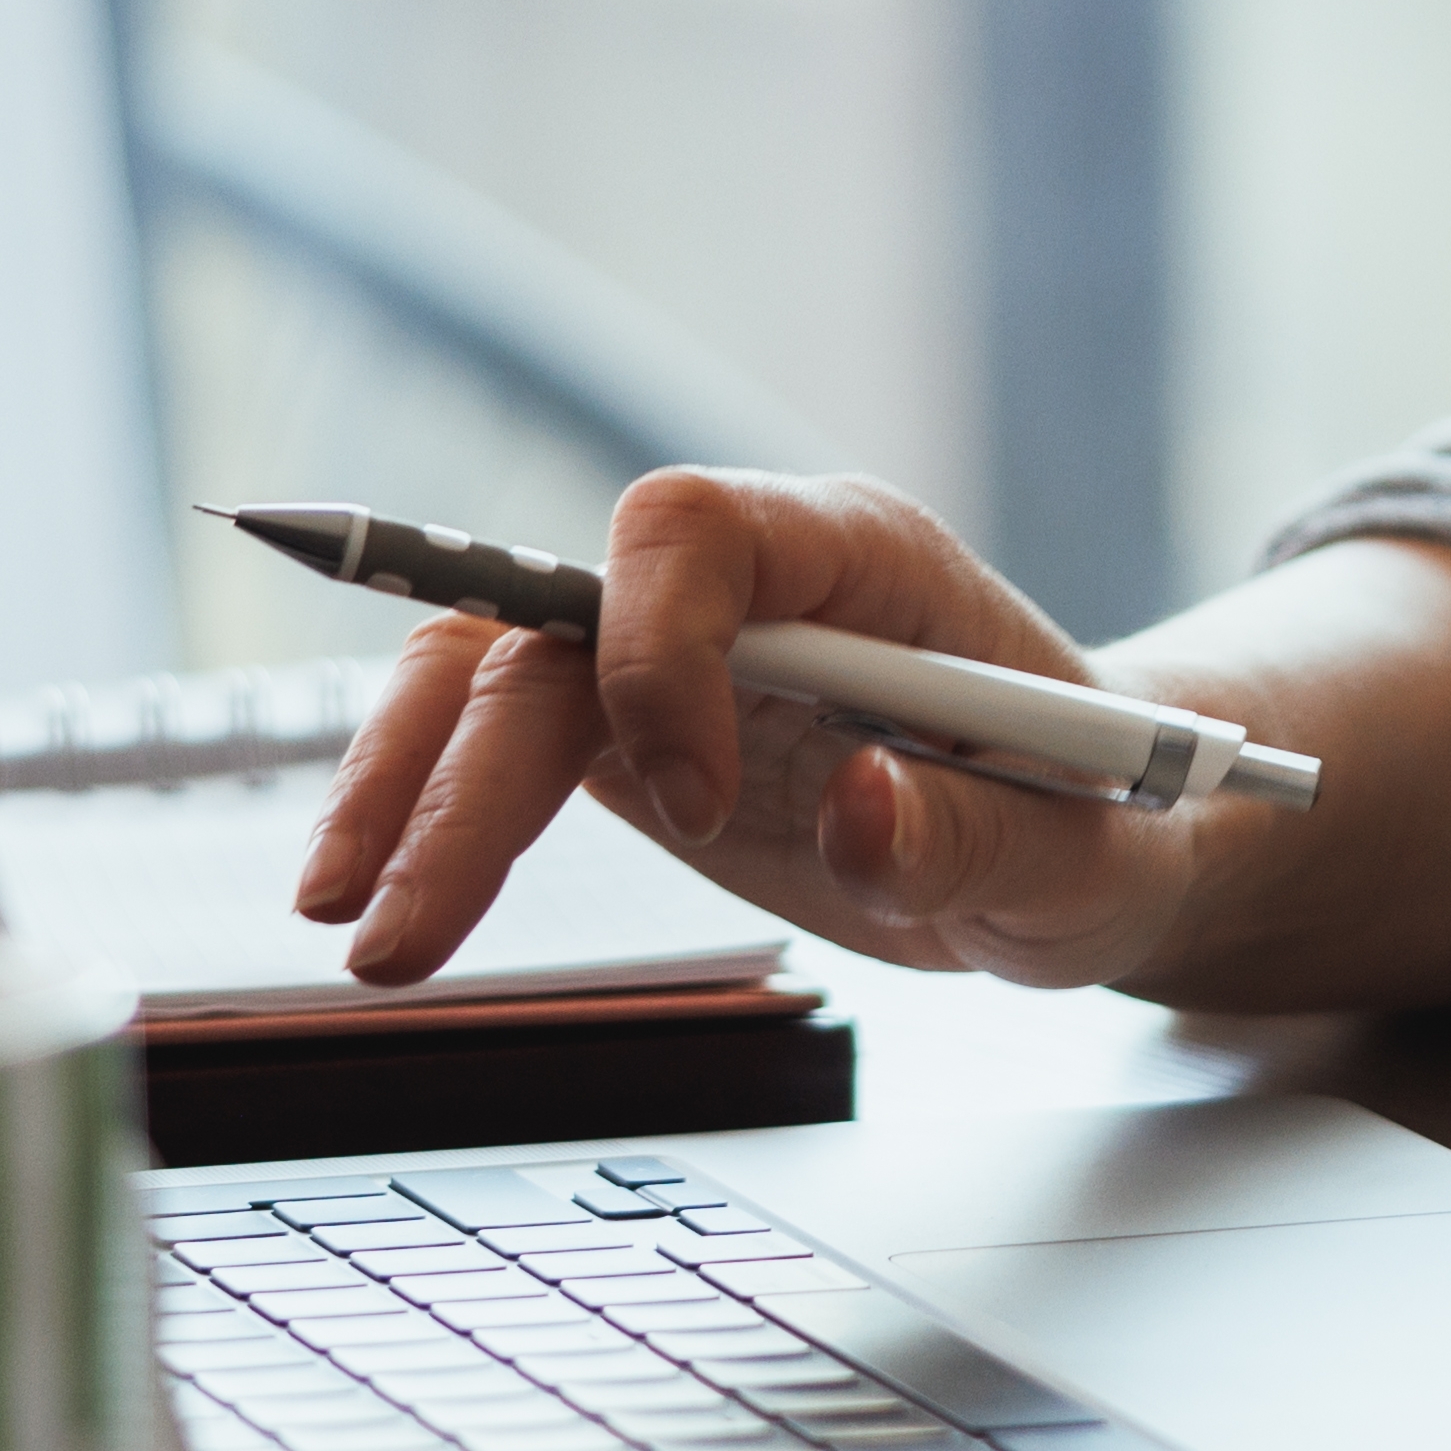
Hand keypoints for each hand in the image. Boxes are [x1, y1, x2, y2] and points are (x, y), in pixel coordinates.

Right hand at [284, 469, 1215, 998]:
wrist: (1088, 834)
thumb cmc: (1104, 821)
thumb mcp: (1083, 862)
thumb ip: (978, 839)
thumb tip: (864, 809)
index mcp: (862, 560)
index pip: (692, 527)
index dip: (653, 643)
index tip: (694, 804)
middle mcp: (745, 586)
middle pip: (554, 621)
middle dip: (466, 763)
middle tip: (403, 922)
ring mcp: (675, 655)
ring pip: (490, 672)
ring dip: (405, 786)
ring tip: (347, 923)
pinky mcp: (635, 731)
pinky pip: (496, 740)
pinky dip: (425, 808)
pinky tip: (373, 891)